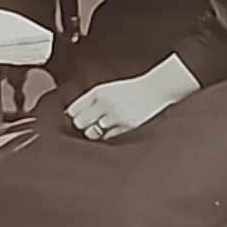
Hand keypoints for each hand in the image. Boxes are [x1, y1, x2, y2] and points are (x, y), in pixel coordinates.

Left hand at [65, 56, 200, 140]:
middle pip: (79, 123)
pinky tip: (113, 130)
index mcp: (98, 92)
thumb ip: (91, 100)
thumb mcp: (108, 89)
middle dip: (81, 126)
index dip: (72, 116)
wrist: (156, 88)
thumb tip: (71, 113)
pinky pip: (108, 137)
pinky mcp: (126, 126)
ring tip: (101, 128)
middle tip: (87, 126)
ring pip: (92, 133)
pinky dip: (108, 136)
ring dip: (94, 132)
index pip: (74, 109)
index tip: (75, 118)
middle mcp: (104, 103)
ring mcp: (115, 115)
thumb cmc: (131, 89)